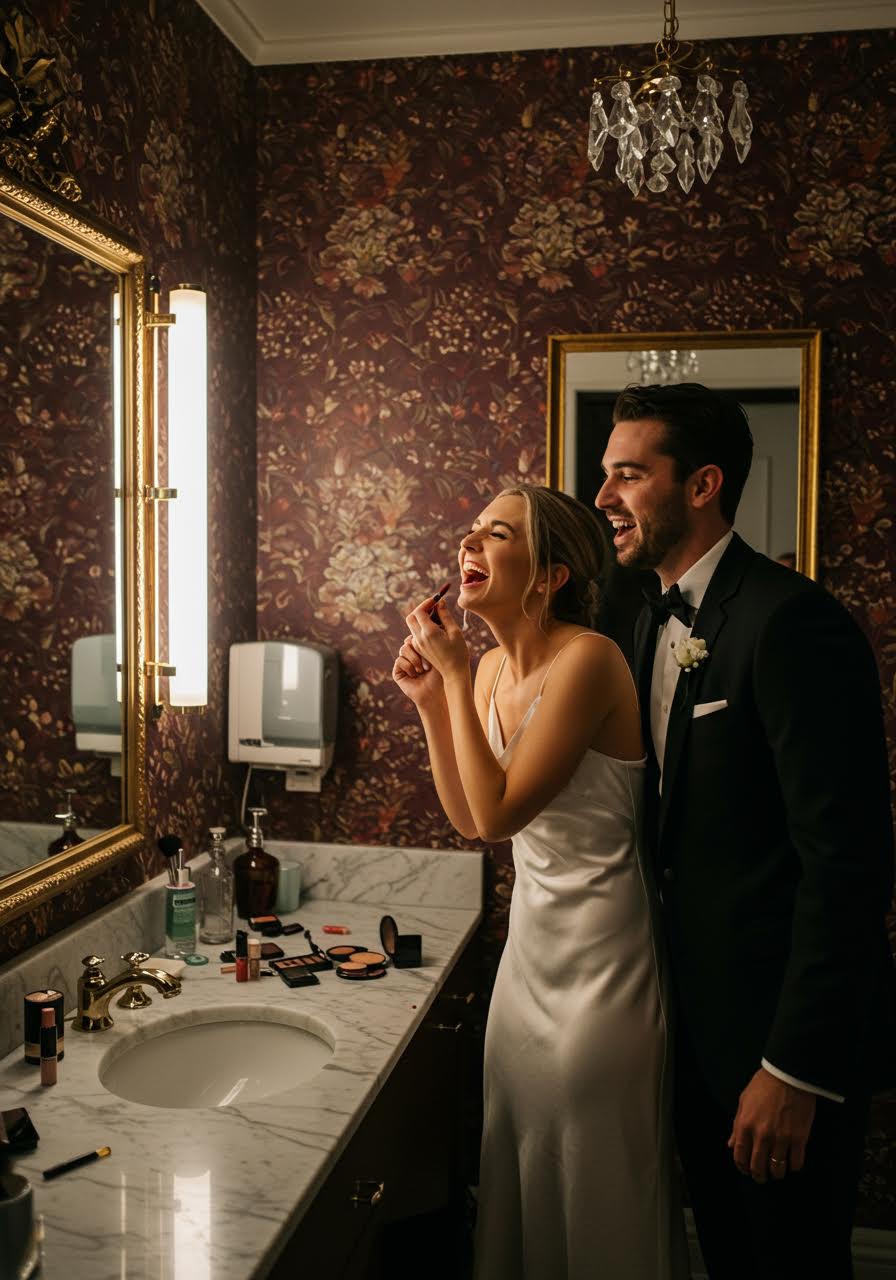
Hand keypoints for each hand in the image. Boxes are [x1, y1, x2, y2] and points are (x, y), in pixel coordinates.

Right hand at [392, 636, 443, 708]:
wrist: (435, 695)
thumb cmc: (440, 676)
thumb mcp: (438, 655)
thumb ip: (431, 641)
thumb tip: (428, 625)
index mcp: (422, 650)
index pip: (417, 636)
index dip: (422, 641)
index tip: (432, 651)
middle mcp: (412, 655)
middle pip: (409, 640)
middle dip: (419, 649)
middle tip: (428, 664)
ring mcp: (404, 663)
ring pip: (403, 649)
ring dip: (415, 659)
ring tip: (422, 670)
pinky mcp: (398, 671)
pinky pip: (399, 660)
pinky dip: (409, 666)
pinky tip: (415, 674)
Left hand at [405, 593, 468, 681]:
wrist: (454, 673)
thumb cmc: (458, 653)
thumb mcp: (454, 632)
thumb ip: (445, 615)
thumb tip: (440, 602)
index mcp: (428, 633)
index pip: (419, 611)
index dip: (427, 603)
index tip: (436, 599)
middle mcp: (419, 638)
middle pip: (411, 617)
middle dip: (421, 609)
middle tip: (433, 606)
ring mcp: (418, 644)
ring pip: (413, 625)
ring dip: (422, 618)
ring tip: (438, 618)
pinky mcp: (419, 648)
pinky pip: (416, 633)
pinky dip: (423, 626)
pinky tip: (436, 629)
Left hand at [727, 1067, 815, 1182]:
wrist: (789, 1075)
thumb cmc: (764, 1085)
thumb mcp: (744, 1101)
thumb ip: (737, 1125)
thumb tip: (731, 1145)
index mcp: (745, 1125)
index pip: (740, 1156)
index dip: (742, 1167)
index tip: (746, 1169)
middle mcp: (761, 1135)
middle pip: (758, 1167)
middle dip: (759, 1176)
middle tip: (762, 1176)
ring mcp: (781, 1139)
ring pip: (777, 1170)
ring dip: (776, 1174)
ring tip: (777, 1171)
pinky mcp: (799, 1139)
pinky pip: (796, 1163)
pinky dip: (793, 1167)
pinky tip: (791, 1163)